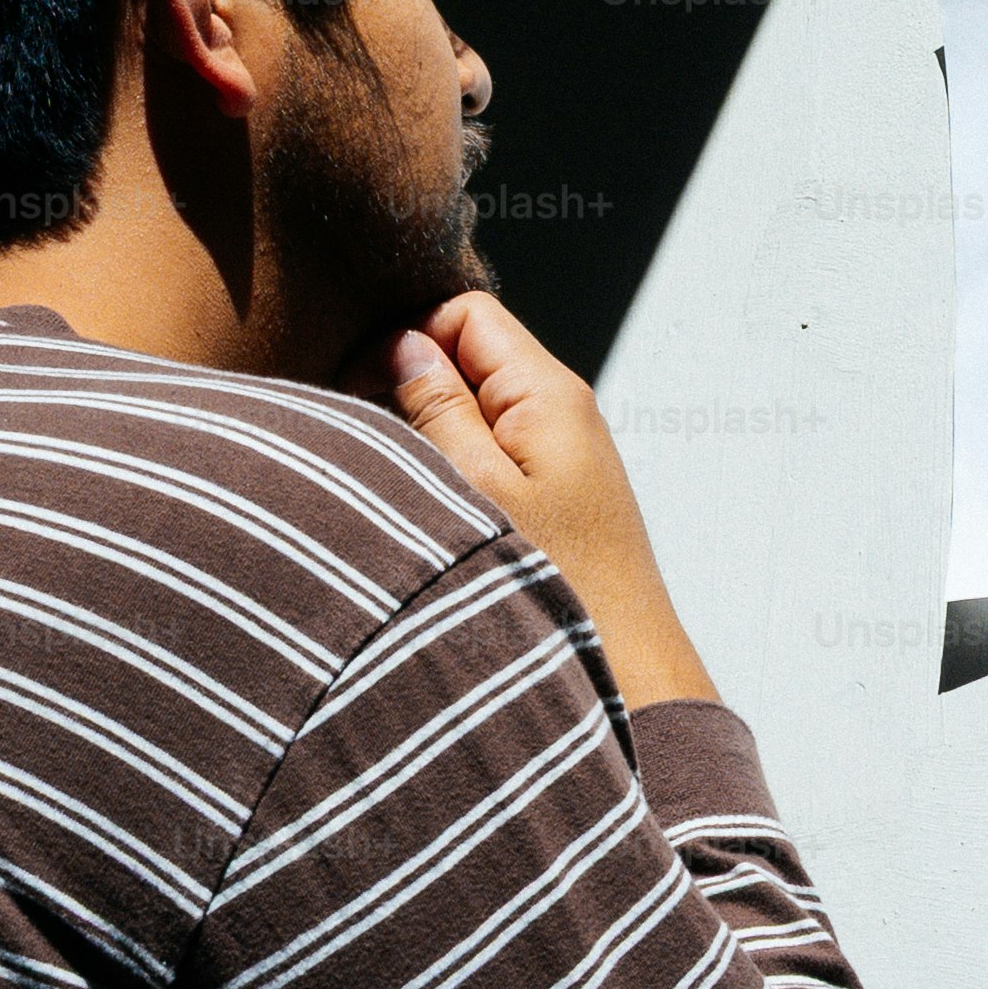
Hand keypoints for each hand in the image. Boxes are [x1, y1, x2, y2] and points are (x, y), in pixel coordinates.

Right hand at [351, 295, 715, 708]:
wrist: (627, 674)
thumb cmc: (557, 584)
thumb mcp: (478, 489)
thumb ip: (438, 409)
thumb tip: (405, 344)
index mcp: (548, 394)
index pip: (464, 314)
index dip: (405, 338)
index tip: (360, 388)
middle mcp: (560, 414)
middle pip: (467, 359)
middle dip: (410, 389)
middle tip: (369, 444)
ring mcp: (558, 458)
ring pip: (473, 414)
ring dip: (428, 440)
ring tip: (400, 491)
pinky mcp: (554, 500)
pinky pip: (490, 459)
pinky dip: (452, 474)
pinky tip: (431, 515)